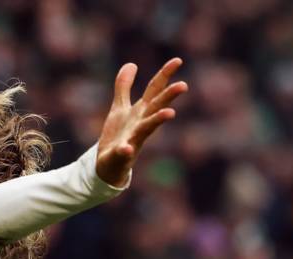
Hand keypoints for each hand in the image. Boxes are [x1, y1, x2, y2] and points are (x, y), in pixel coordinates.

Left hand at [96, 58, 187, 186]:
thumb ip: (123, 87)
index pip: (155, 90)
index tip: (178, 60)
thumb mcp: (119, 108)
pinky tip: (127, 147)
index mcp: (141, 111)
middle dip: (168, 96)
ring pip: (148, 128)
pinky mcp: (121, 155)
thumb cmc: (119, 135)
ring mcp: (133, 139)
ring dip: (158, 120)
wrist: (109, 164)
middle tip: (183, 85)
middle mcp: (141, 123)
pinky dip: (126, 150)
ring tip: (170, 113)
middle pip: (156, 107)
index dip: (165, 74)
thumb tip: (131, 64)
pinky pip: (124, 152)